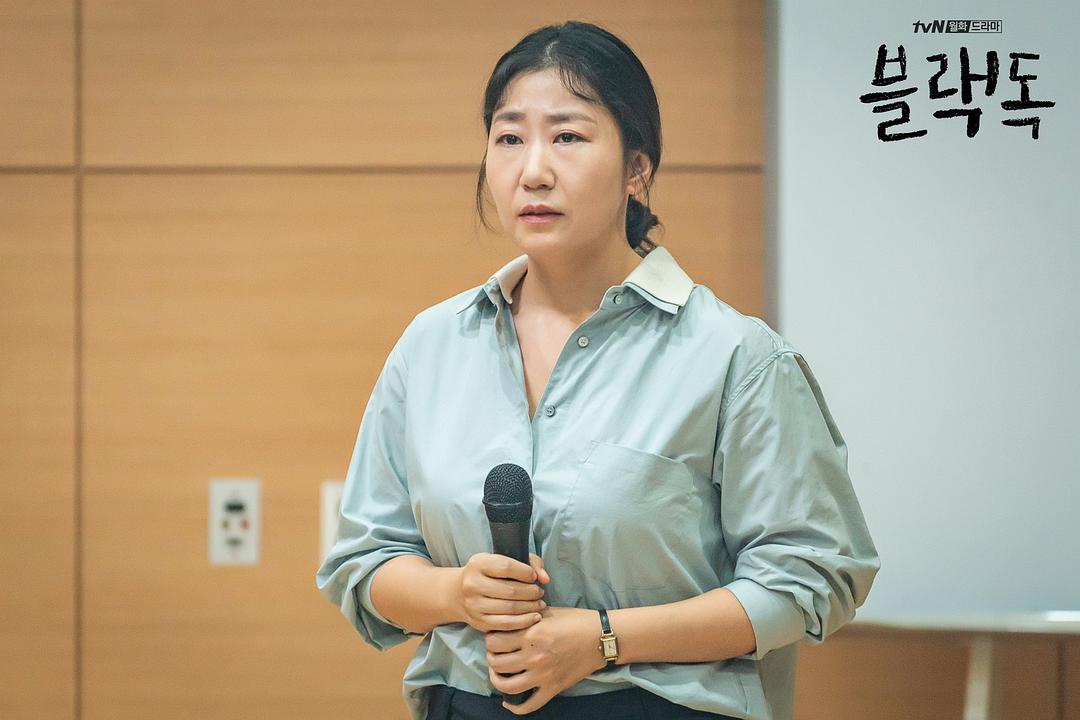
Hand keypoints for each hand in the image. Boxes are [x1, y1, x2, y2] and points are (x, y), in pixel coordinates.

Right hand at [452, 553, 549, 632]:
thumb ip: (530, 562)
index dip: (525, 573)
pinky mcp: (479, 622)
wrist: (459, 592)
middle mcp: (472, 584)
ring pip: (510, 608)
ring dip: (530, 607)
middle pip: (510, 590)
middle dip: (531, 592)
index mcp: (478, 564)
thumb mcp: (503, 559)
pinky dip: (524, 621)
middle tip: (540, 592)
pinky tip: (534, 616)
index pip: (506, 567)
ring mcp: (474, 605)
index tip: (533, 576)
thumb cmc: (489, 573)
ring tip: (539, 604)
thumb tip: (545, 579)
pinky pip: (506, 624)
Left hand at [485, 606, 607, 714]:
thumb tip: (507, 618)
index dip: (490, 638)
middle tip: (495, 653)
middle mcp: (534, 656)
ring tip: (499, 673)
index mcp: (531, 633)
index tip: (494, 636)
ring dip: (497, 679)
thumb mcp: (548, 611)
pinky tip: (508, 701)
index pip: (494, 641)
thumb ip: (526, 616)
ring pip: (507, 685)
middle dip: (491, 657)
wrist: (601, 637)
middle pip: (496, 662)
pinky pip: (529, 705)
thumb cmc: (576, 620)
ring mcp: (543, 675)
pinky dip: (514, 706)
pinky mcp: (553, 688)